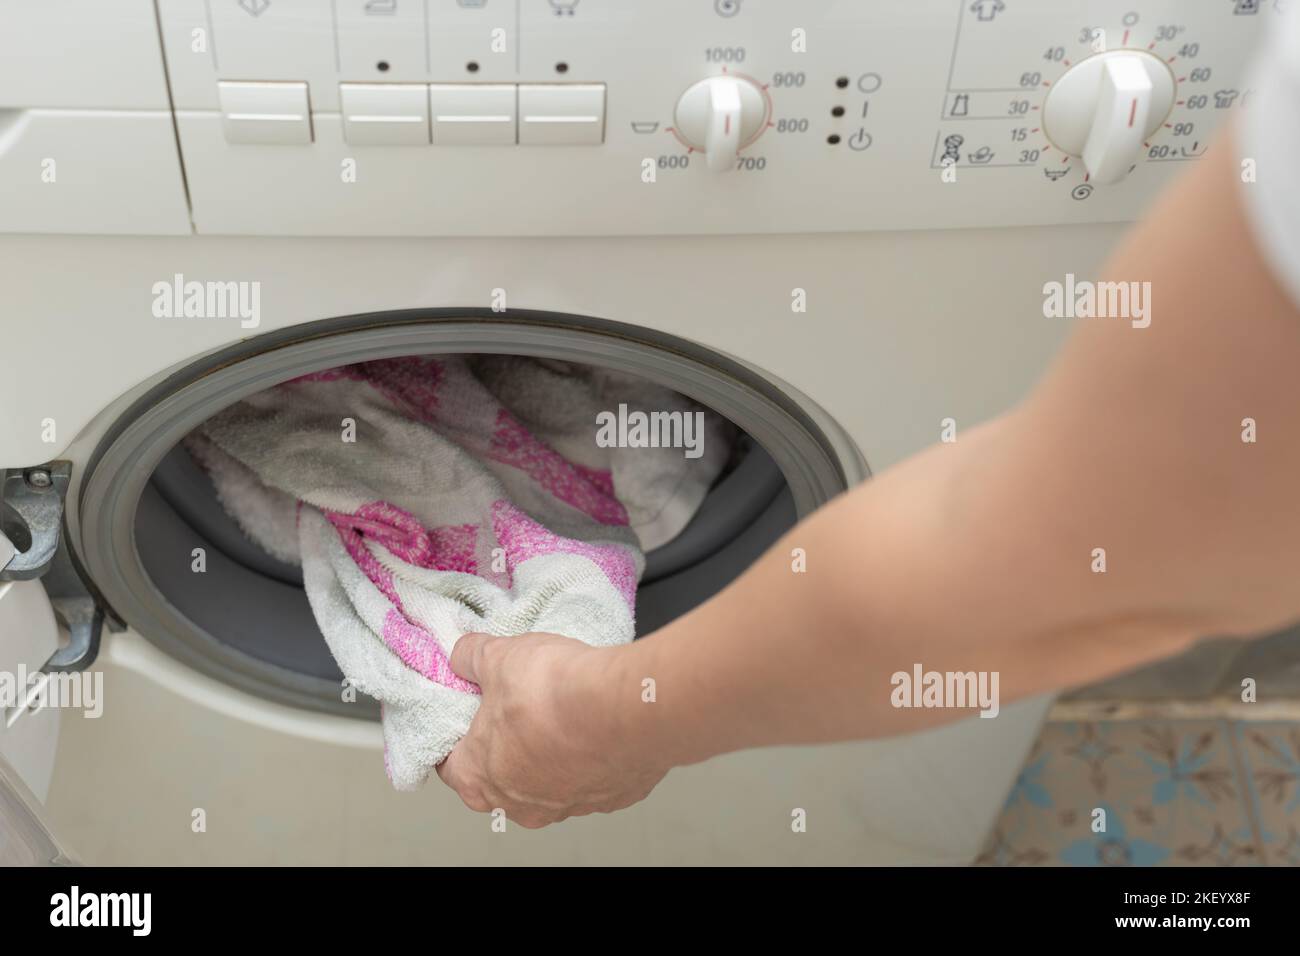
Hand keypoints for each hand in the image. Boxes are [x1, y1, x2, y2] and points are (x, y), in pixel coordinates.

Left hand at [436, 632, 668, 828]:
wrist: (625, 705)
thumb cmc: (558, 694)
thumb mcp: (498, 657)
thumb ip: (471, 658)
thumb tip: (464, 656)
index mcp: (479, 778)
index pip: (450, 766)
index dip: (456, 736)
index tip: (468, 717)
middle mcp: (520, 804)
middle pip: (501, 777)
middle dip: (508, 745)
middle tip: (520, 708)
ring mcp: (568, 807)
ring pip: (551, 782)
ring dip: (554, 754)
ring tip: (565, 712)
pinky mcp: (610, 799)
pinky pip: (594, 779)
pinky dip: (594, 756)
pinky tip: (597, 726)